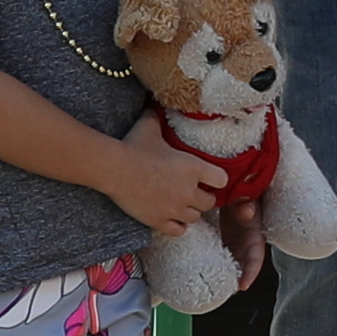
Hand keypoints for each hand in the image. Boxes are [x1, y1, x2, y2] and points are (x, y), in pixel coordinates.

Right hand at [98, 124, 226, 233]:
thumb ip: (157, 117)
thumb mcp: (149, 126)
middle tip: (194, 192)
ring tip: (182, 205)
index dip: (216, 178)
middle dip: (203, 198)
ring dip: (190, 212)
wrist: (115, 169)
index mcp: (193, 167)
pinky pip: (179, 230)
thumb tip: (155, 105)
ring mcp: (174, 209)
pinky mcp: (159, 221)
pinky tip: (171, 217)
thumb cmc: (134, 145)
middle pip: (210, 202)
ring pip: (195, 218)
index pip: (221, 179)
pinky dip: (177, 226)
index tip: (209, 177)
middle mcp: (188, 191)